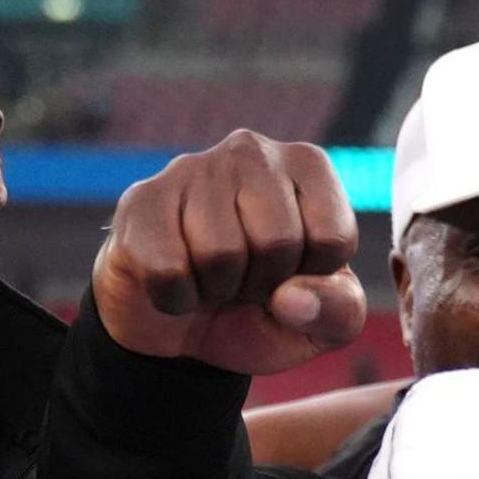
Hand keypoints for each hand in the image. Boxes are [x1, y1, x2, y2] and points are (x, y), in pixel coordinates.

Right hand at [93, 129, 370, 375]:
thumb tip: (292, 300)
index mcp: (308, 166)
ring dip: (218, 289)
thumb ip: (337, 311)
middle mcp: (252, 151)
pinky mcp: (141, 200)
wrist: (181, 326)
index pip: (334, 238)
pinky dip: (176, 298)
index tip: (294, 272)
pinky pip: (168, 270)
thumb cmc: (264, 309)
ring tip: (213, 275)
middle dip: (264, 284)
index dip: (313, 278)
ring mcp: (191, 168)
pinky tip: (177, 279)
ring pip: (220, 255)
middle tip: (247, 277)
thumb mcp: (322, 320)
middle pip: (278, 243)